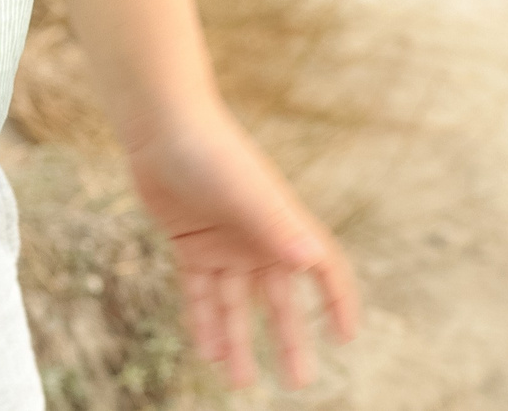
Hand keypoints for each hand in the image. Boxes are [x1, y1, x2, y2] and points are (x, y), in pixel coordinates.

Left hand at [126, 106, 360, 388]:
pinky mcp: (192, 245)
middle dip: (289, 340)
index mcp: (284, 226)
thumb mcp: (247, 192)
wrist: (162, 125)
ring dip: (239, 341)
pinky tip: (209, 352)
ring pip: (236, 305)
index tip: (346, 337)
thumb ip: (276, 224)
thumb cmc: (212, 151)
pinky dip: (205, 322)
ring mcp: (225, 244)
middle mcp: (259, 239)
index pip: (325, 269)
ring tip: (241, 383)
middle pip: (279, 300)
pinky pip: (201, 294)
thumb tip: (310, 260)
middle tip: (298, 382)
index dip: (339, 301)